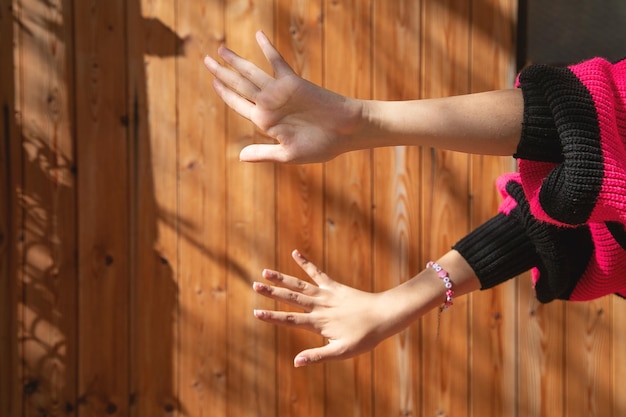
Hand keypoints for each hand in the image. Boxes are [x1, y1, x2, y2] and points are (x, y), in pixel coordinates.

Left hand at [204, 31, 362, 162]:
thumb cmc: (321, 146)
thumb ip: (264, 153)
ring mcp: (280, 92)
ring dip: (236, 61)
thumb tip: (240, 156)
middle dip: (222, 73)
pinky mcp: (293, 82)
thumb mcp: (288, 154)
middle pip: (239, 86)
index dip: (225, 93)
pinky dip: (267, 49)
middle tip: (206, 60)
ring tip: (220, 49)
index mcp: (265, 122)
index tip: (214, 82)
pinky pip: (277, 62)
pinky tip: (258, 35)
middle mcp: (269, 105)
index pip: (238, 104)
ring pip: (251, 73)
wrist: (346, 132)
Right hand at [252, 250, 394, 366]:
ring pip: (299, 285)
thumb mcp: (341, 352)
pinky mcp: (334, 286)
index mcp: (318, 323)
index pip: (290, 319)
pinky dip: (305, 263)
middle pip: (290, 298)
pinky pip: (317, 273)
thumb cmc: (364, 337)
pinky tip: (295, 253)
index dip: (272, 316)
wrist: (383, 315)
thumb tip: (296, 362)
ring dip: (282, 278)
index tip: (256, 312)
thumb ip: (318, 356)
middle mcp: (319, 306)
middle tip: (254, 285)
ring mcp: (326, 294)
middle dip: (271, 292)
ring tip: (265, 271)